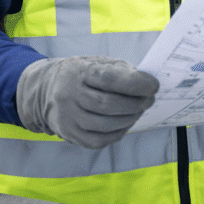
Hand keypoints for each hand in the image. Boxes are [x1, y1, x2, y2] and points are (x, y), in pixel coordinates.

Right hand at [16, 56, 159, 148]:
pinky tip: (125, 124)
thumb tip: (147, 84)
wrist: (49, 88)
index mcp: (79, 72)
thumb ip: (122, 71)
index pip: (109, 79)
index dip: (135, 83)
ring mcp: (67, 116)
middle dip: (135, 104)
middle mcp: (68, 95)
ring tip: (138, 111)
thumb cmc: (84, 74)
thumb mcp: (99, 63)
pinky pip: (98, 140)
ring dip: (129, 119)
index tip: (154, 85)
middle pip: (108, 105)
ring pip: (105, 125)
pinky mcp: (68, 133)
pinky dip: (117, 133)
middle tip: (149, 100)